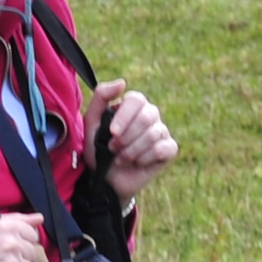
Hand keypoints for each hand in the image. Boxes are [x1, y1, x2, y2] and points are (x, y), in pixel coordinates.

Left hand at [98, 87, 176, 202]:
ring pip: (153, 134)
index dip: (125, 117)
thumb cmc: (97, 149)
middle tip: (112, 148)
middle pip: (147, 116)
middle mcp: (150, 115)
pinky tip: (136, 163)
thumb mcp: (92, 122)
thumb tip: (123, 82)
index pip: (136, 100)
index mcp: (133, 105)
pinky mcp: (169, 149)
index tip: (112, 132)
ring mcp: (161, 131)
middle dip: (126, 137)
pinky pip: (162, 149)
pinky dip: (144, 158)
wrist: (105, 179)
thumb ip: (101, 97)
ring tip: (121, 157)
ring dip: (132, 150)